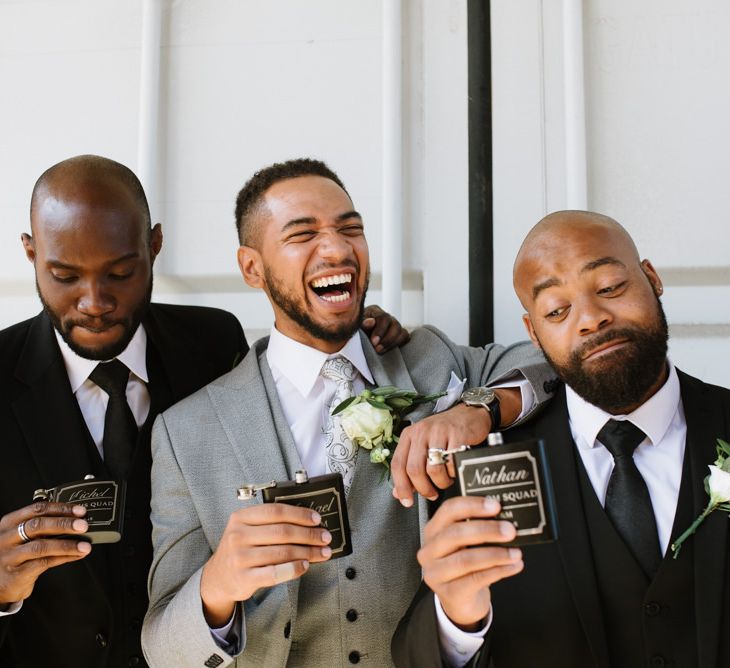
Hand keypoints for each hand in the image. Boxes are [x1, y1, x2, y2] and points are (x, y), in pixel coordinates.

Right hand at [0, 502, 89, 604]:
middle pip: (38, 526)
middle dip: (64, 524)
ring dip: (67, 545)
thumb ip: (41, 527)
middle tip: (83, 525)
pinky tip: (76, 555)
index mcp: (9, 523)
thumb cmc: (13, 555)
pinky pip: (43, 563)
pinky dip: (63, 558)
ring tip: (85, 545)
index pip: (37, 509)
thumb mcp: (20, 536)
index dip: (61, 508)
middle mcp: (6, 538)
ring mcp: (10, 556)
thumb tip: (75, 520)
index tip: (80, 511)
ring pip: (41, 546)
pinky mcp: (16, 574)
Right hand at [200, 503, 332, 625]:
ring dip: (308, 552)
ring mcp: (239, 557)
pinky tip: (305, 565)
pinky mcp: (244, 578)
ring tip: (322, 553)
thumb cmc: (241, 550)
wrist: (217, 578)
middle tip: (325, 537)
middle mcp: (238, 535)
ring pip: (282, 552)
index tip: (317, 519)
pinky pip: (275, 572)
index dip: (299, 514)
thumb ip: (270, 523)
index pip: (275, 511)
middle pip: (282, 532)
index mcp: (241, 517)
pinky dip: (294, 568)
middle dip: (309, 535)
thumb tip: (308, 522)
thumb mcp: (247, 529)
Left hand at [361, 304, 409, 353]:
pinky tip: (389, 350)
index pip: (384, 317)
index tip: (374, 342)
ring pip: (402, 331)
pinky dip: (399, 343)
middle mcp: (386, 317)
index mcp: (374, 311)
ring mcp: (393, 325)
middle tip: (378, 349)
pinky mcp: (398, 334)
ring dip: (392, 343)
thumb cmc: (355, 332)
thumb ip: (363, 324)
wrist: (356, 339)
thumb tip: (371, 322)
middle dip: (387, 339)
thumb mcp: (356, 327)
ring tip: (381, 351)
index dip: (380, 330)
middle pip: (395, 324)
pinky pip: (405, 337)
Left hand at [391, 403, 491, 506]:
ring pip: (433, 469)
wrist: (469, 414)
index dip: (401, 487)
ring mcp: (439, 432)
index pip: (397, 464)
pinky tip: (455, 470)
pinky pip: (452, 463)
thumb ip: (409, 468)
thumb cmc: (444, 433)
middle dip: (423, 488)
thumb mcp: (422, 447)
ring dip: (440, 482)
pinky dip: (453, 473)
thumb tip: (399, 493)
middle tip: (431, 494)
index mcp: (409, 435)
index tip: (407, 501)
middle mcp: (421, 432)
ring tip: (445, 480)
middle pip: (414, 469)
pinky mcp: (457, 434)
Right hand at [418, 496, 522, 629]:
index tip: (495, 506)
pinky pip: (476, 579)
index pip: (448, 510)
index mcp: (434, 530)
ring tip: (516, 553)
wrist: (461, 602)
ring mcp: (436, 573)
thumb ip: (479, 529)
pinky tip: (512, 566)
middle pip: (455, 534)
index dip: (472, 505)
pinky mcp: (449, 593)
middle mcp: (430, 550)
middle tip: (509, 531)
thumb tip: (505, 519)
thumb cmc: (466, 567)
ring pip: (466, 559)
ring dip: (496, 554)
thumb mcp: (466, 544)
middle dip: (486, 530)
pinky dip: (498, 571)